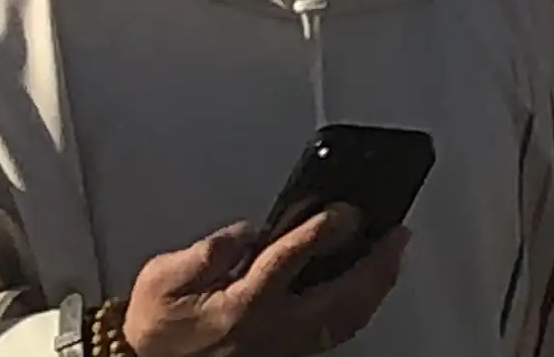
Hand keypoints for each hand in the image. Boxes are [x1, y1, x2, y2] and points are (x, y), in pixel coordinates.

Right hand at [122, 213, 411, 356]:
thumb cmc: (156, 326)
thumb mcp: (162, 278)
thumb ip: (206, 252)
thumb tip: (247, 233)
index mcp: (241, 305)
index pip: (292, 259)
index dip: (323, 229)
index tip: (345, 210)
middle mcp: (270, 330)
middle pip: (339, 296)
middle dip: (374, 262)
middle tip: (397, 231)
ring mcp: (284, 348)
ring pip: (345, 319)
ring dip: (376, 285)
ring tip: (393, 254)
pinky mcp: (287, 356)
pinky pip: (336, 333)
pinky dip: (359, 308)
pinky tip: (368, 289)